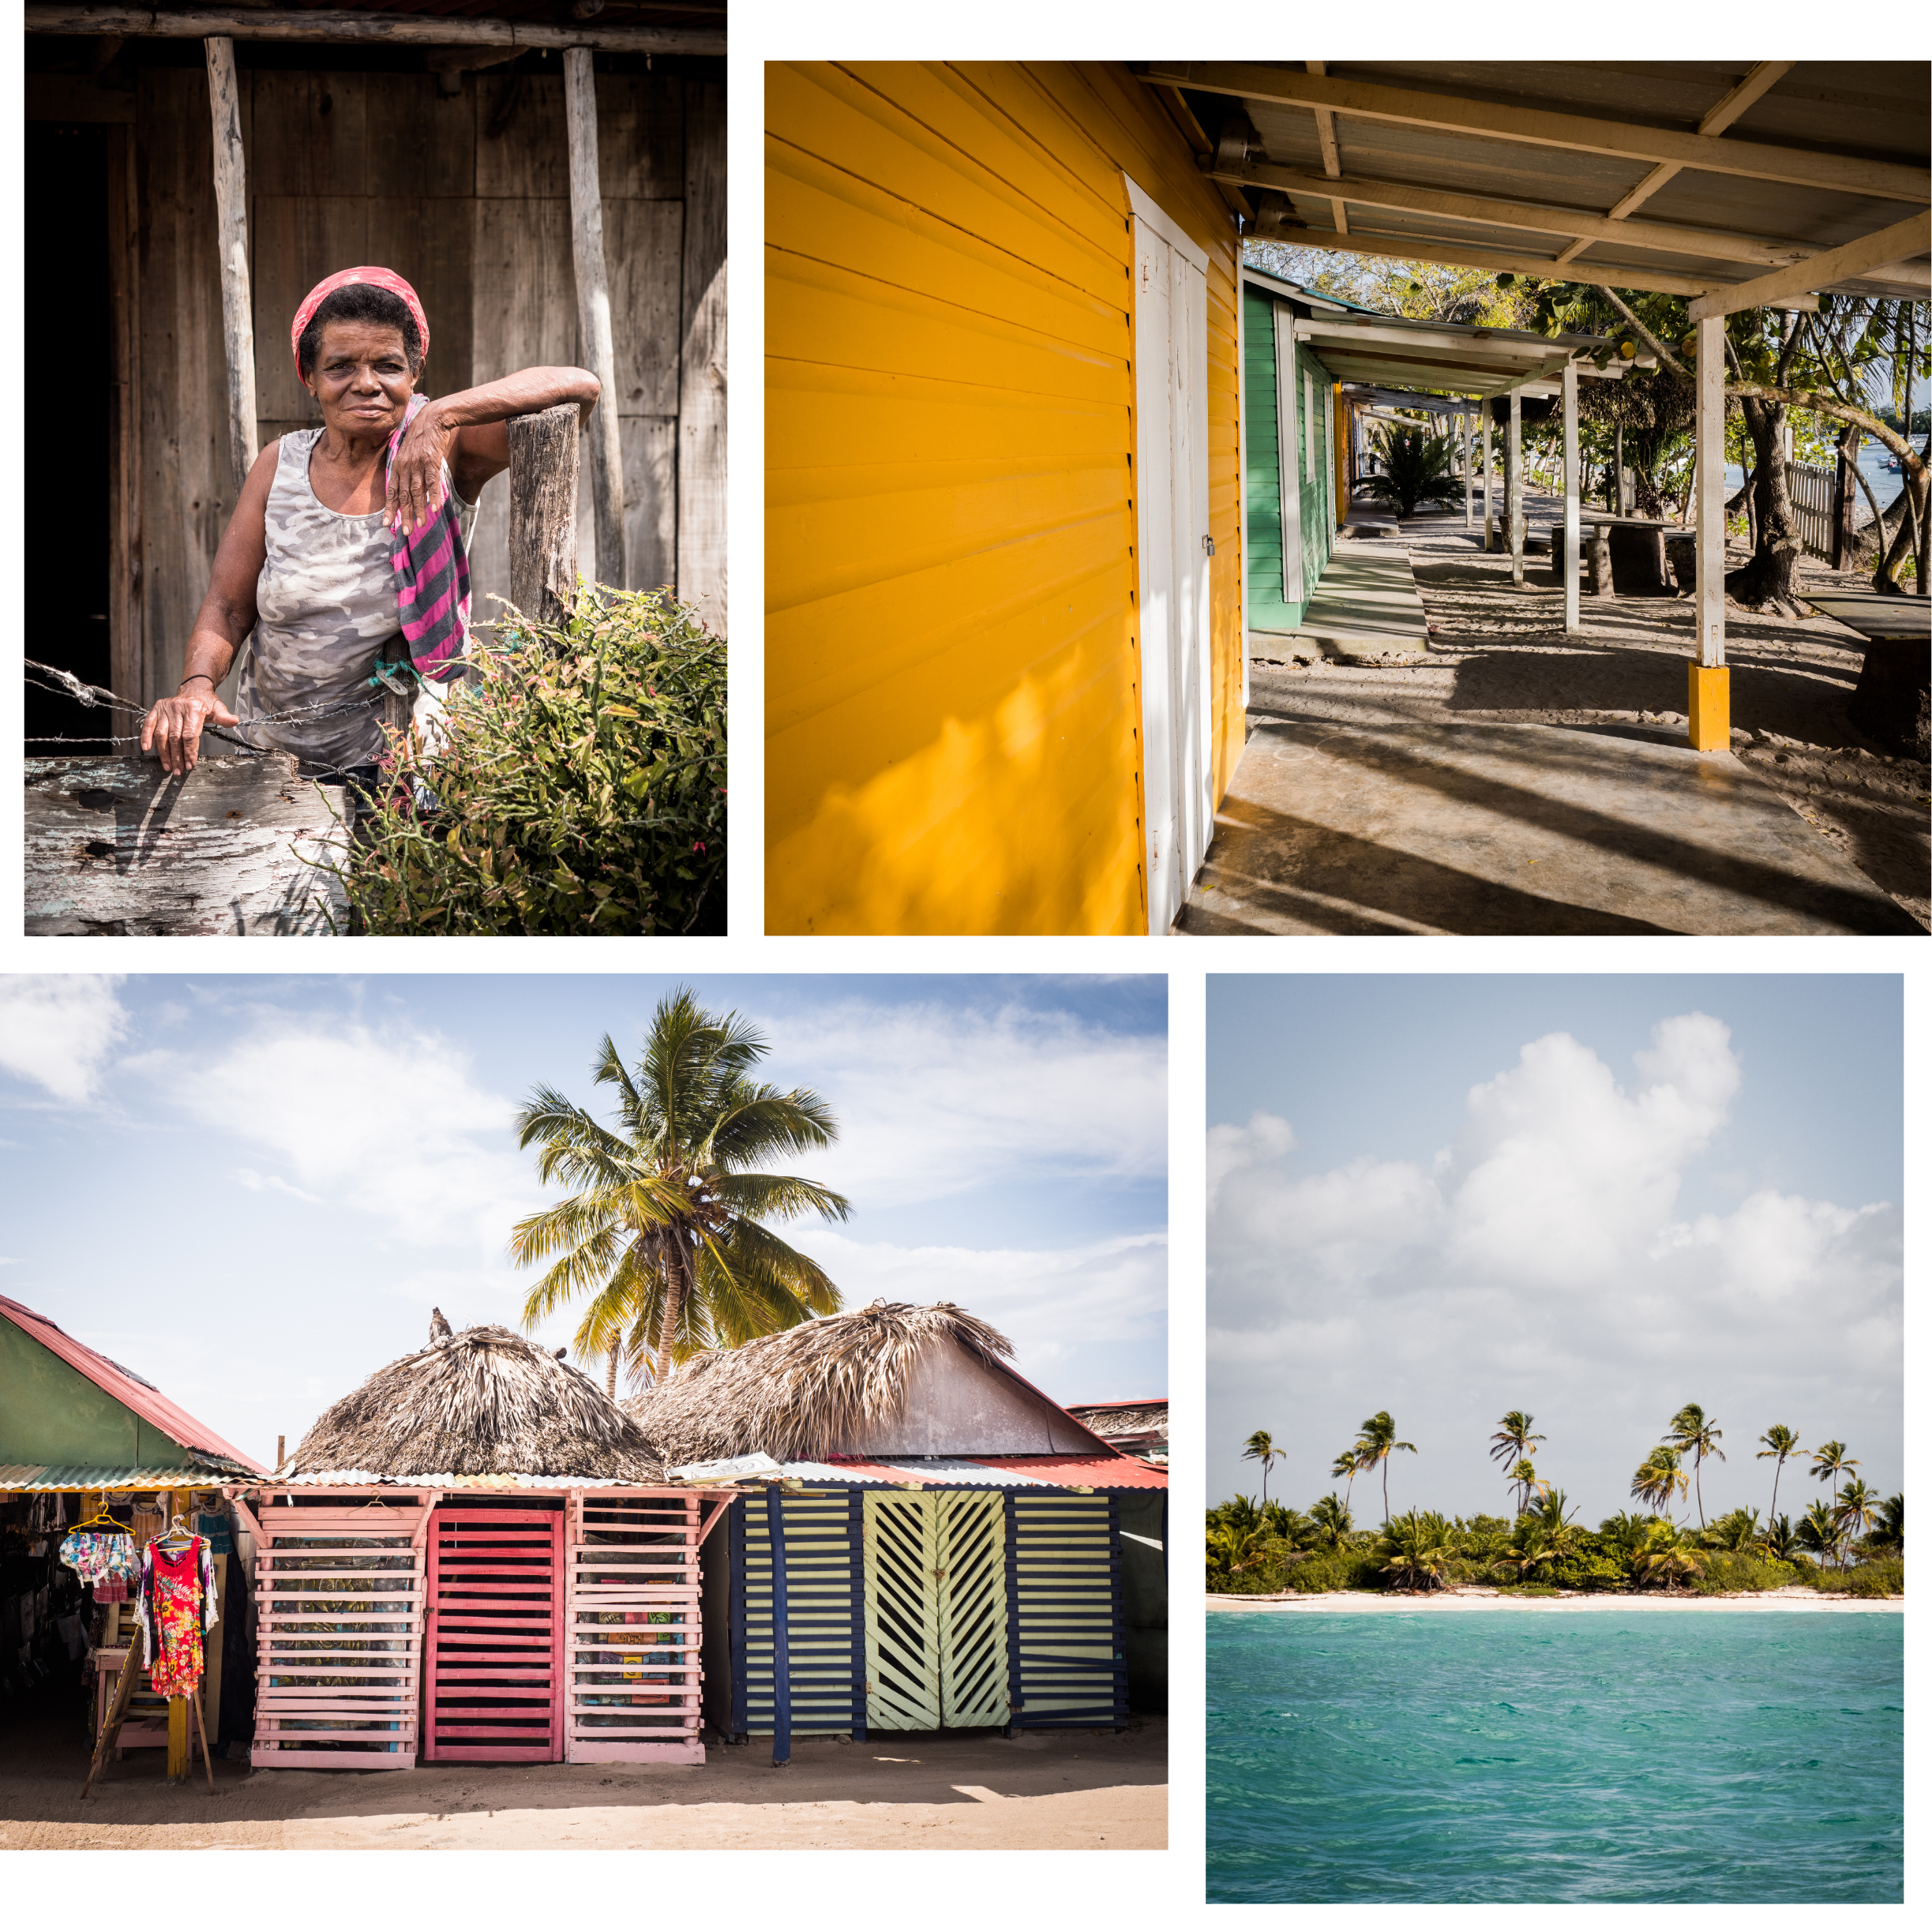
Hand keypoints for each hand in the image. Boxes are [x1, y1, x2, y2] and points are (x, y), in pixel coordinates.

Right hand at [139, 683, 239, 775]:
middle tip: (178, 771)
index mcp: (193, 708)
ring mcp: (165, 709)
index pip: (190, 735)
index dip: (189, 751)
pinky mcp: (156, 709)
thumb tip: (235, 721)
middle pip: (175, 737)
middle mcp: (177, 707)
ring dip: (163, 752)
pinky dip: (146, 736)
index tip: (190, 764)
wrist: (194, 690)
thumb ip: (224, 718)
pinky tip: (147, 748)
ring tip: (168, 766)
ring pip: (161, 734)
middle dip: (177, 756)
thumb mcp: (218, 709)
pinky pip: (148, 724)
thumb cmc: (206, 703)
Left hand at [384, 401, 456, 535]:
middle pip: (403, 495)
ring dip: (418, 509)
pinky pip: (432, 481)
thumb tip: (409, 488)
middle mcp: (405, 466)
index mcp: (398, 466)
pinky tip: (435, 508)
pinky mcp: (431, 461)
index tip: (387, 524)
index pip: (392, 491)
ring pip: (416, 491)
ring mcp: (417, 464)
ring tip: (419, 524)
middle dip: (403, 514)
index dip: (390, 508)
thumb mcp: (409, 454)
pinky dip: (434, 495)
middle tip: (405, 532)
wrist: (433, 419)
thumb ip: (407, 470)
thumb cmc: (422, 437)